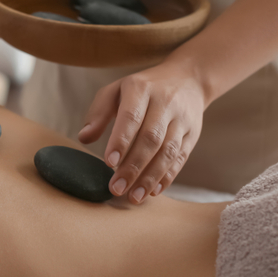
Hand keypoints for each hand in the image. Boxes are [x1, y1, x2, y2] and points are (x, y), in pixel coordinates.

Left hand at [78, 62, 205, 202]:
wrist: (188, 79)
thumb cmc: (143, 89)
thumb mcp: (117, 90)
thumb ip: (98, 113)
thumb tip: (84, 138)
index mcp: (142, 89)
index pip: (132, 117)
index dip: (121, 141)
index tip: (109, 163)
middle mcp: (165, 103)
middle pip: (151, 139)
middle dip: (133, 167)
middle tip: (116, 188)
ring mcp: (182, 119)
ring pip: (168, 151)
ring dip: (150, 177)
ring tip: (134, 197)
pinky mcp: (193, 134)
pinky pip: (181, 158)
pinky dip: (167, 177)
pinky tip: (152, 191)